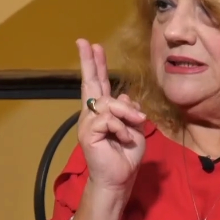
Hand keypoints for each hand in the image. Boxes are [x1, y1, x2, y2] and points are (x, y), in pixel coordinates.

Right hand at [76, 38, 146, 192]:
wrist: (120, 177)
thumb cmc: (126, 155)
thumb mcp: (134, 129)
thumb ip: (130, 112)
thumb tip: (126, 96)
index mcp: (104, 111)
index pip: (99, 84)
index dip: (97, 65)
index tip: (93, 46)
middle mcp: (92, 113)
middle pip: (90, 83)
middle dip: (89, 62)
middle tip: (85, 43)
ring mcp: (88, 122)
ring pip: (109, 104)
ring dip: (127, 116)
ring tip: (132, 130)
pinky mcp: (88, 132)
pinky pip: (109, 120)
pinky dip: (122, 129)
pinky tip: (124, 139)